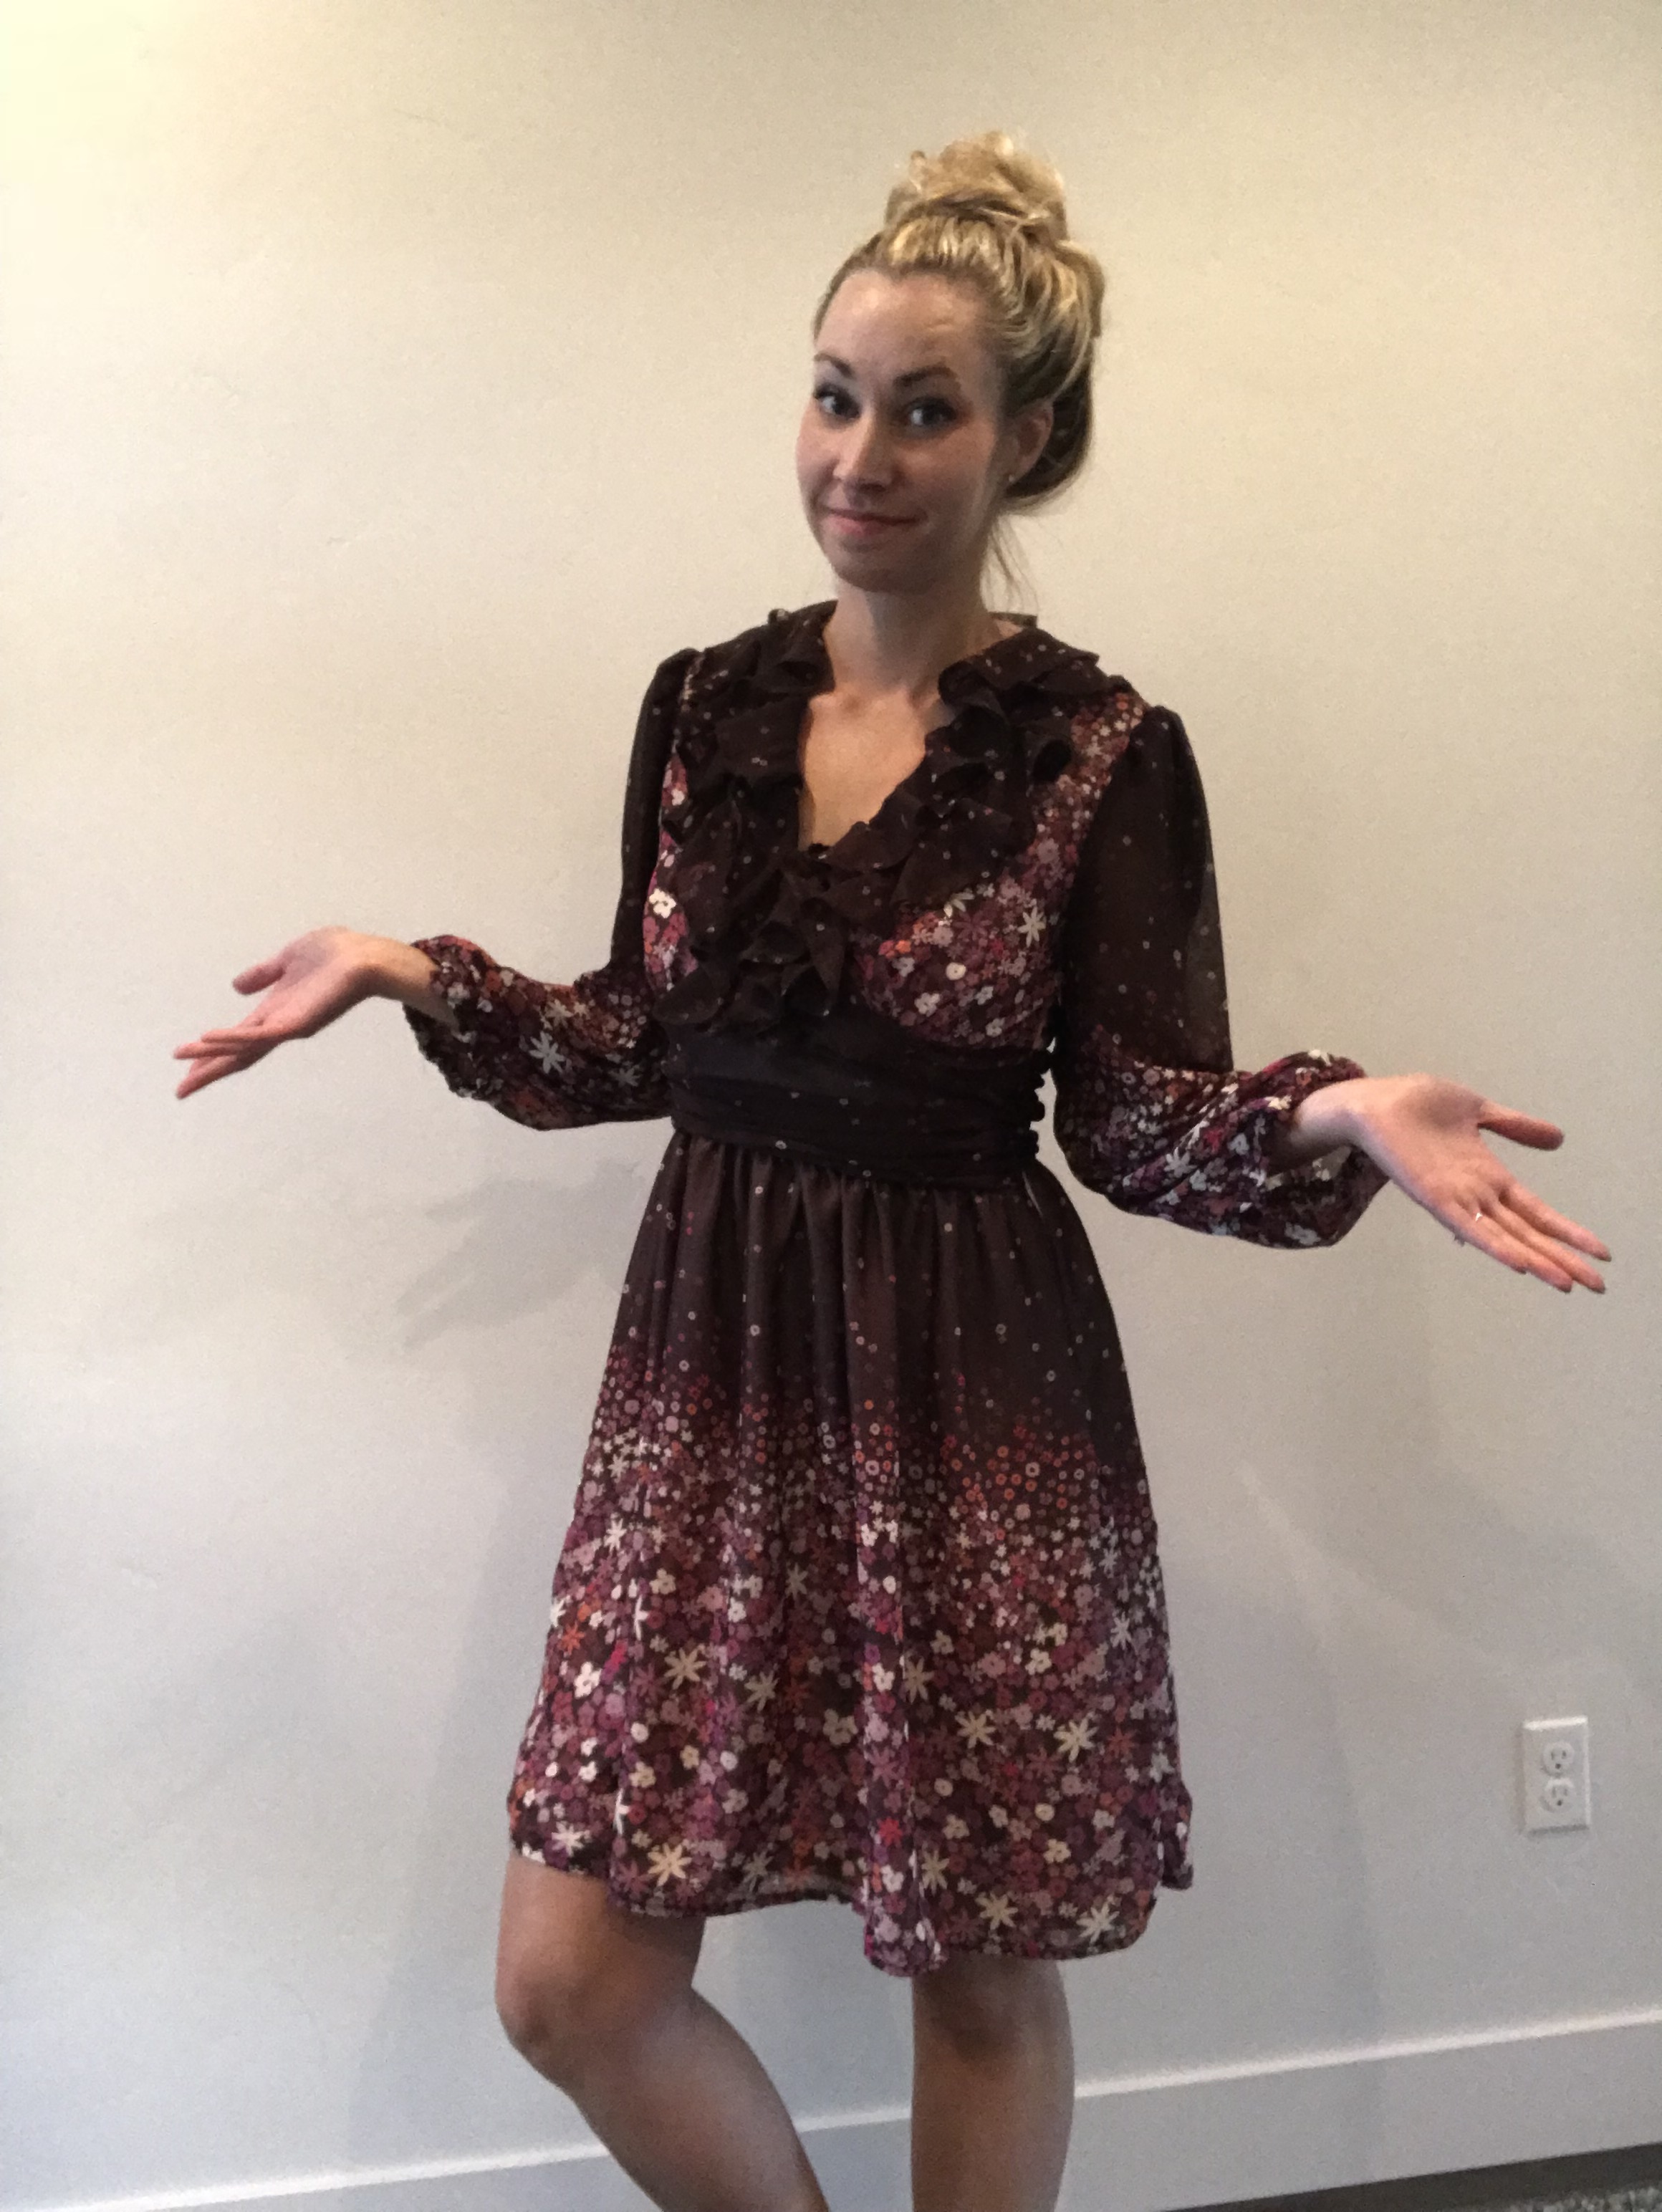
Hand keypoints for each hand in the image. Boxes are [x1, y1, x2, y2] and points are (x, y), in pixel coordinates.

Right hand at [173, 927, 405, 1098]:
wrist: (366, 956)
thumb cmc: (336, 955)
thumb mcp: (287, 959)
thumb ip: (262, 974)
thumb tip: (236, 987)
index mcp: (275, 1012)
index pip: (237, 1039)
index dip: (211, 1052)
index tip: (185, 1065)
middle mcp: (279, 1025)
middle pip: (237, 1055)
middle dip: (208, 1071)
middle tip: (181, 1091)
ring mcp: (287, 1026)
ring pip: (242, 1049)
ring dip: (210, 1056)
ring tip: (183, 1063)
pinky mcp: (296, 1023)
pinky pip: (258, 1034)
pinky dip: (232, 1038)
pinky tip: (207, 1038)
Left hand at [1297, 1074, 1609, 1293]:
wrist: (1373, 1100)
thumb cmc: (1418, 1105)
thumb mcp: (1478, 1110)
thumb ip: (1515, 1126)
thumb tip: (1558, 1139)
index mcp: (1489, 1177)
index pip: (1537, 1212)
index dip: (1568, 1232)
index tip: (1600, 1252)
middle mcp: (1477, 1194)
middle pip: (1529, 1233)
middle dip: (1563, 1258)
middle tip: (1599, 1286)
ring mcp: (1457, 1198)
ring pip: (1505, 1238)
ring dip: (1536, 1261)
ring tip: (1566, 1283)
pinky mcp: (1433, 1196)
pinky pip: (1467, 1226)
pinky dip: (1492, 1244)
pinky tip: (1518, 1262)